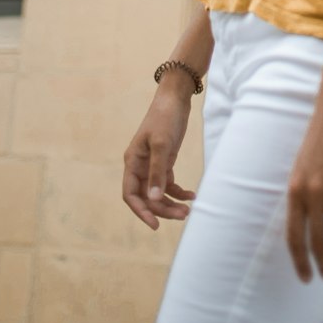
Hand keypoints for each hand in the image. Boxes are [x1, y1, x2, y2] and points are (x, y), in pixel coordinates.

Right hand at [122, 78, 197, 229]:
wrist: (176, 97)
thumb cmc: (165, 117)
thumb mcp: (162, 144)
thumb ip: (158, 172)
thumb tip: (154, 200)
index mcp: (132, 162)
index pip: (131, 194)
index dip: (141, 211)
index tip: (155, 225)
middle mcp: (140, 166)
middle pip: (147, 197)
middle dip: (163, 209)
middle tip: (183, 216)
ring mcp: (153, 164)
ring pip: (159, 192)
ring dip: (172, 203)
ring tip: (188, 211)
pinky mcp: (165, 161)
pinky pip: (169, 183)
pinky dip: (179, 192)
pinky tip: (192, 195)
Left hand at [286, 82, 322, 282]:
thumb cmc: (321, 136)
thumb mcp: (302, 165)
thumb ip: (303, 194)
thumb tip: (308, 225)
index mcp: (295, 188)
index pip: (293, 235)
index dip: (299, 260)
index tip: (305, 277)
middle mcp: (313, 190)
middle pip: (316, 240)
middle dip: (322, 264)